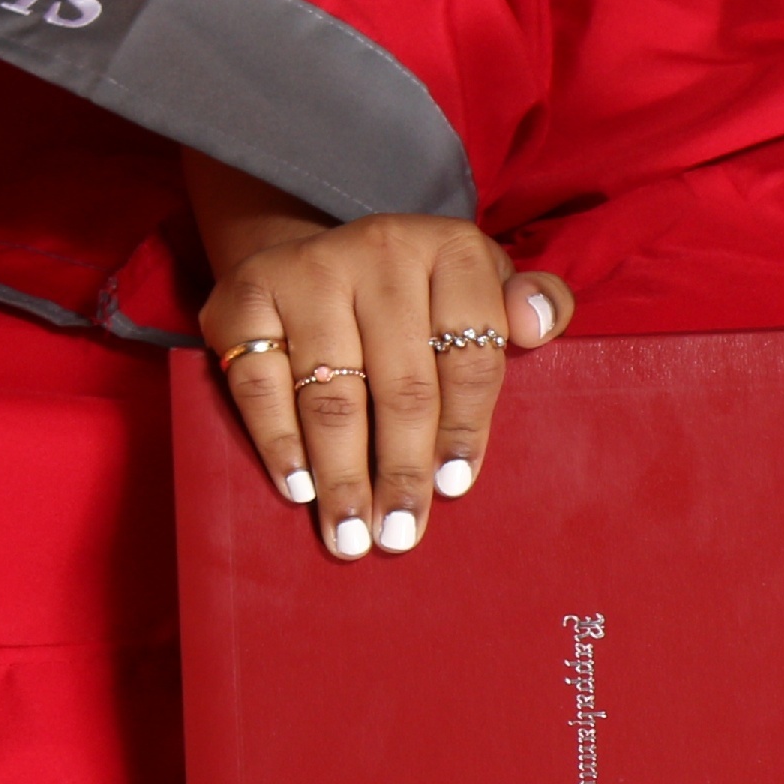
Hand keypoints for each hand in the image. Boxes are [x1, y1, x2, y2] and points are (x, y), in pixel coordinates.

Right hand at [185, 153, 572, 561]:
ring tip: (353, 535)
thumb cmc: (420, 298)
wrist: (318, 260)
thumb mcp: (485, 287)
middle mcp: (380, 249)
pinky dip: (279, 442)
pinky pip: (259, 383)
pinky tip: (298, 489)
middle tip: (402, 532)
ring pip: (332, 392)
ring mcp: (308, 269)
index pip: (470, 352)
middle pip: (402, 383)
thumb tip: (539, 323)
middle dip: (403, 468)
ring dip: (343, 474)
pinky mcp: (244, 296)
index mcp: (451, 249)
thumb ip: (532, 304)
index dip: (466, 426)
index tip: (455, 485)